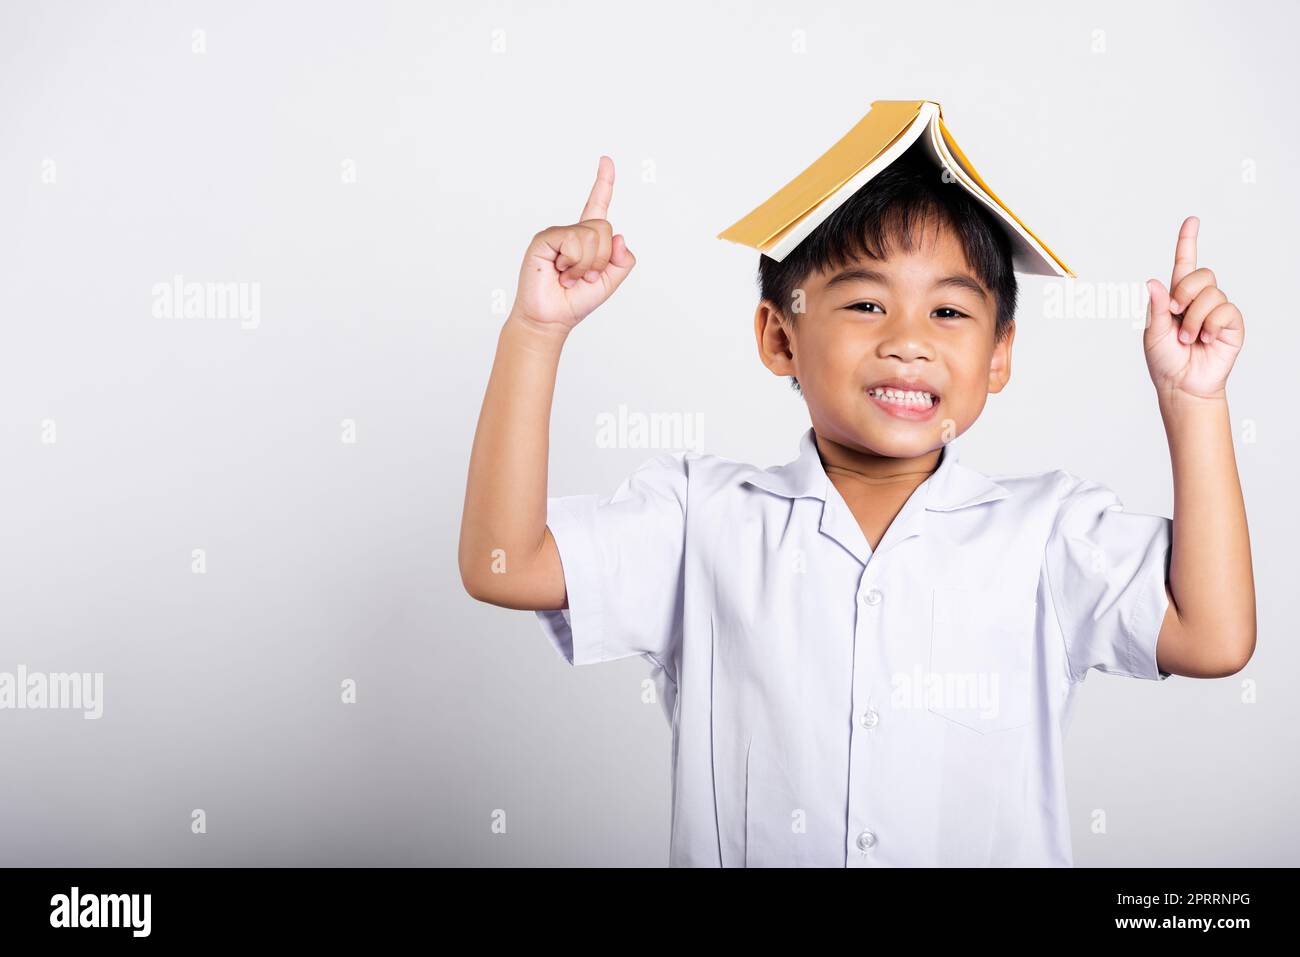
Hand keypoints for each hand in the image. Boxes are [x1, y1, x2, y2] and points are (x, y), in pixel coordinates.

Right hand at [511, 155, 636, 333]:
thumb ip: (622, 260)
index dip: (604, 182)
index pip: (598, 205)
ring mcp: (557, 234)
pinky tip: (560, 273)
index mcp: (588, 239)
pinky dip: (574, 263)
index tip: (606, 160)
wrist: (551, 318)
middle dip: (600, 259)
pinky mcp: (545, 239)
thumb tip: (619, 235)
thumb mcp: (609, 282)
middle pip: (604, 228)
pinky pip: (574, 242)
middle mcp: (572, 232)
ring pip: (591, 236)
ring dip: (586, 265)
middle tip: (583, 277)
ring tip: (570, 277)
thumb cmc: (576, 301)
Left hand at [1143, 216, 1243, 399]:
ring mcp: (1217, 310)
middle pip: (1200, 274)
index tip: (1192, 220)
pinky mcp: (1231, 323)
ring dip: (1193, 319)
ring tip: (1188, 338)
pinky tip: (1205, 340)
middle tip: (1175, 314)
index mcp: (1176, 297)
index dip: (1188, 241)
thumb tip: (1153, 282)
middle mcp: (1198, 299)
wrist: (1182, 385)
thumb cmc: (1164, 360)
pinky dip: (1209, 326)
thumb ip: (1155, 308)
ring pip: (1211, 294)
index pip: (1184, 264)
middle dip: (1184, 292)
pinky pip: (1224, 310)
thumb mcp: (1152, 333)